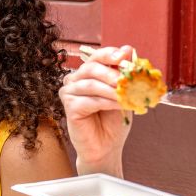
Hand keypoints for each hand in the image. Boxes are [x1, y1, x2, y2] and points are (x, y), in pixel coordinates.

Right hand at [59, 45, 135, 173]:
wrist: (107, 147)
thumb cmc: (114, 120)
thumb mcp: (123, 94)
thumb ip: (124, 73)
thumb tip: (127, 48)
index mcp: (88, 73)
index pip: (96, 57)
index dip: (110, 54)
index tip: (124, 56)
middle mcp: (75, 80)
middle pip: (91, 67)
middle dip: (111, 73)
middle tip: (126, 80)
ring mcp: (69, 93)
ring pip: (90, 84)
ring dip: (111, 90)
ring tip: (126, 96)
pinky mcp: (68, 107)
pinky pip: (88, 100)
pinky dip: (106, 102)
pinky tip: (118, 105)